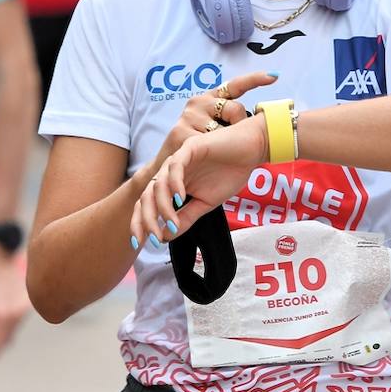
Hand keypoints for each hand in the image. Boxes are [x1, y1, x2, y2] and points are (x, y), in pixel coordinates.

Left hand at [131, 112, 268, 248]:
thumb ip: (186, 218)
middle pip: (146, 195)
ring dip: (163, 206)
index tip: (139, 243)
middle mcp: (170, 172)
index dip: (140, 222)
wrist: (251, 150)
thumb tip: (165, 236)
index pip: (148, 204)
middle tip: (152, 239)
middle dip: (145, 219)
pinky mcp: (189, 148)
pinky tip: (180, 198)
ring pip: (158, 184)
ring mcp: (178, 159)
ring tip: (172, 223)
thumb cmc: (230, 173)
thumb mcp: (206, 204)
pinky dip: (174, 183)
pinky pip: (175, 166)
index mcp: (172, 185)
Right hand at [146, 70, 278, 178]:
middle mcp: (197, 102)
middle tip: (228, 137)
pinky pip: (210, 144)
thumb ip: (231, 120)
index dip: (255, 79)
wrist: (167, 166)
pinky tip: (201, 156)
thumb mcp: (214, 128)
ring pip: (224, 129)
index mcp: (209, 98)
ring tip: (210, 149)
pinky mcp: (180, 132)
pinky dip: (210, 153)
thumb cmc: (198, 145)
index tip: (274, 76)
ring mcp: (188, 116)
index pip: (235, 86)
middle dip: (238, 126)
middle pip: (235, 108)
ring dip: (222, 143)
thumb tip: (260, 118)